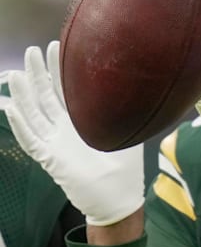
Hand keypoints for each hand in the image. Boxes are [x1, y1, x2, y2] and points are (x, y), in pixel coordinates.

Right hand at [3, 42, 143, 225]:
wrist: (118, 199)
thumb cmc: (125, 170)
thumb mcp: (128, 134)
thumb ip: (128, 113)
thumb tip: (141, 88)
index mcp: (83, 121)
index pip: (68, 90)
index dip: (61, 70)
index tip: (58, 47)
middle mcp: (66, 129)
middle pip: (47, 95)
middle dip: (39, 73)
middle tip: (33, 51)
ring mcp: (55, 143)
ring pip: (34, 114)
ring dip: (24, 94)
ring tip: (17, 73)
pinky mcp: (50, 159)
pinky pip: (30, 140)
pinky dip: (20, 126)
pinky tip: (12, 110)